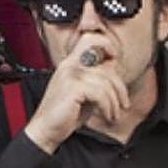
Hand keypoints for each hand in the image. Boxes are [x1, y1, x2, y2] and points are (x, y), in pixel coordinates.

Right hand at [24, 34, 129, 153]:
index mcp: (70, 63)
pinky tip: (106, 115)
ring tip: (112, 114)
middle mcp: (69, 65)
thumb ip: (96, 78)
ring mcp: (70, 74)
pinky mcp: (72, 87)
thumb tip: (115, 67)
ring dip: (114, 102)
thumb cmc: (65, 112)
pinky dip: (108, 107)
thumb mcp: (83, 91)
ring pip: (107, 81)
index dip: (107, 45)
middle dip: (119, 86)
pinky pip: (101, 93)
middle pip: (105, 62)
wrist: (46, 128)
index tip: (115, 61)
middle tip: (122, 102)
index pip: (90, 39)